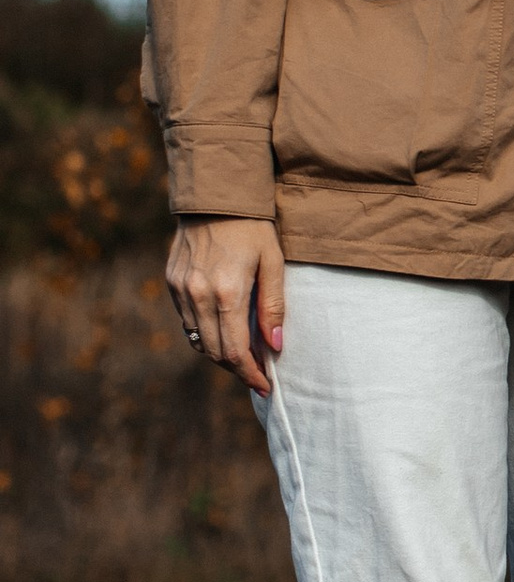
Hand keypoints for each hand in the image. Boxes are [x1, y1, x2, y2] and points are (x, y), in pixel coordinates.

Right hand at [167, 217, 286, 398]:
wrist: (214, 195)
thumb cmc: (253, 226)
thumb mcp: (273, 263)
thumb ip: (273, 306)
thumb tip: (274, 346)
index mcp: (226, 293)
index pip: (236, 352)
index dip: (250, 374)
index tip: (265, 386)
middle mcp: (197, 295)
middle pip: (214, 352)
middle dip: (237, 369)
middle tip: (258, 375)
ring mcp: (180, 289)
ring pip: (197, 340)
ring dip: (219, 354)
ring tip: (244, 356)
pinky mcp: (170, 282)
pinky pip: (186, 321)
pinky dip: (204, 333)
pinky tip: (224, 330)